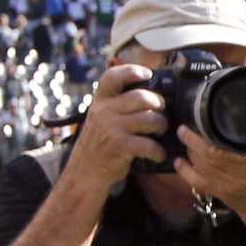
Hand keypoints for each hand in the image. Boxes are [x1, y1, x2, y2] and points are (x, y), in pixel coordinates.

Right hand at [66, 64, 167, 188]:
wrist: (84, 174)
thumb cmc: (99, 145)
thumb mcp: (101, 119)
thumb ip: (117, 106)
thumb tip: (151, 94)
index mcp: (99, 102)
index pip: (112, 77)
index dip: (131, 71)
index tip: (147, 74)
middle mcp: (103, 112)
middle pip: (142, 97)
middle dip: (158, 104)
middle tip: (161, 112)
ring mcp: (110, 128)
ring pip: (150, 118)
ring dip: (161, 126)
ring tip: (160, 131)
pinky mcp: (119, 146)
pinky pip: (149, 144)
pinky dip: (158, 151)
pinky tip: (158, 154)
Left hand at [173, 127, 245, 221]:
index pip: (220, 149)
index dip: (205, 136)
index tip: (197, 121)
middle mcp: (236, 172)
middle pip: (205, 155)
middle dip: (191, 140)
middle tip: (185, 128)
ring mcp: (224, 183)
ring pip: (199, 165)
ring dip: (189, 150)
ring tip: (185, 138)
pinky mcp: (216, 191)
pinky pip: (194, 180)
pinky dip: (184, 170)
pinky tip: (179, 161)